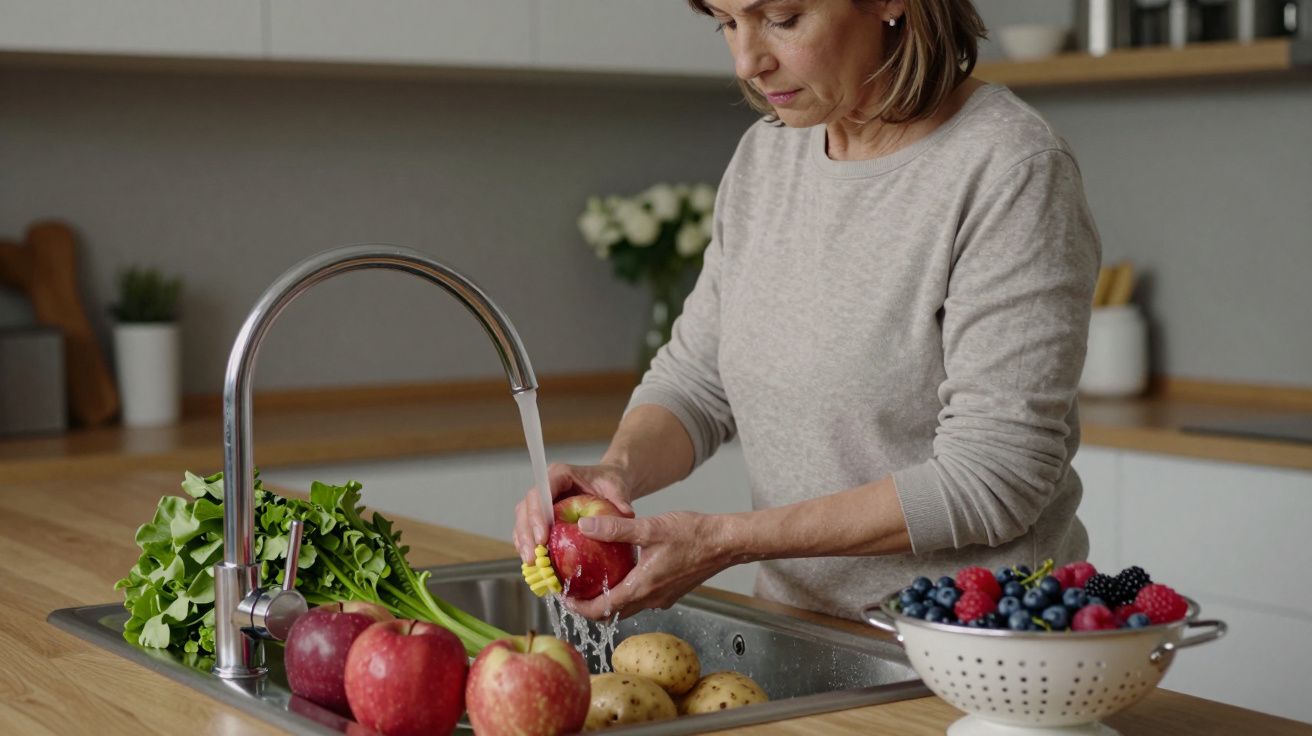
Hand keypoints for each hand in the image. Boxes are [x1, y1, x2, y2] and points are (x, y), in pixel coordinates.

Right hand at [513, 462, 633, 563]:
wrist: (608, 483)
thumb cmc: (610, 482)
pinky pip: (528, 530)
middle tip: (534, 557)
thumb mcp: (617, 488)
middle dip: (527, 533)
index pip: (542, 492)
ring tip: (531, 564)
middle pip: (526, 507)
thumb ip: (620, 499)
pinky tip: (534, 563)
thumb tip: (625, 514)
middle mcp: (546, 487)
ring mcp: (542, 502)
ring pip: (523, 520)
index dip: (538, 514)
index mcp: (560, 475)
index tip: (543, 537)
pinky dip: (529, 546)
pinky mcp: (542, 516)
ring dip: (524, 542)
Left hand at [564, 510, 733, 619]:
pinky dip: (627, 591)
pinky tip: (624, 571)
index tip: (565, 599)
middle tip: (575, 591)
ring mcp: (663, 597)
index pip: (603, 610)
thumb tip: (585, 526)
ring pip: (629, 606)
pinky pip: (643, 598)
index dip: (580, 608)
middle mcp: (652, 598)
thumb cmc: (693, 535)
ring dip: (609, 599)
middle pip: (613, 613)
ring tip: (594, 581)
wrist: (725, 542)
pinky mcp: (671, 591)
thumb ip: (615, 529)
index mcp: (643, 587)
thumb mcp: (650, 528)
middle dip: (591, 606)